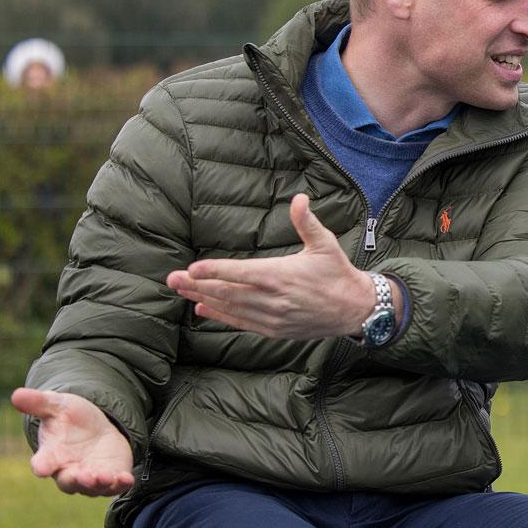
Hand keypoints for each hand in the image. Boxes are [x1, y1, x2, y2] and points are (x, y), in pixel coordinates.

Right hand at [10, 388, 133, 495]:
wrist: (94, 427)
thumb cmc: (69, 418)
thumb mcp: (57, 405)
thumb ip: (39, 403)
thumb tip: (17, 394)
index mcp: (51, 455)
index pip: (42, 463)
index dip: (42, 465)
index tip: (41, 468)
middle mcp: (69, 470)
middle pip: (68, 482)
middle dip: (75, 480)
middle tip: (82, 475)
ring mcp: (91, 476)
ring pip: (92, 487)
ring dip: (98, 484)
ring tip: (104, 477)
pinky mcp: (111, 477)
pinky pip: (115, 486)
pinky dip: (120, 484)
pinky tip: (127, 479)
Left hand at [167, 194, 376, 339]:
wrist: (355, 309)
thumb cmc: (338, 273)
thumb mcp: (325, 244)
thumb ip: (307, 222)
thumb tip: (299, 198)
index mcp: (280, 275)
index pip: (239, 273)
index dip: (213, 271)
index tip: (191, 268)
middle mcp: (272, 299)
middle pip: (226, 292)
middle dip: (196, 285)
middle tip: (172, 279)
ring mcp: (272, 317)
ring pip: (230, 308)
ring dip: (203, 299)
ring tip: (181, 291)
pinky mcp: (275, 329)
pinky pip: (241, 323)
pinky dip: (220, 316)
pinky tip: (203, 308)